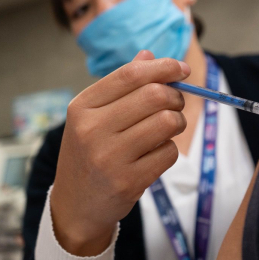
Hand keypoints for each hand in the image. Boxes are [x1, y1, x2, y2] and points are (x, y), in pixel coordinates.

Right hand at [50, 50, 188, 255]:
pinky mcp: (128, 181)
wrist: (76, 205)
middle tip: (175, 105)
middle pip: (155, 95)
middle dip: (175, 97)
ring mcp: (109, 157)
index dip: (163, 67)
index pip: (131, 74)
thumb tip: (149, 54)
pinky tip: (155, 154)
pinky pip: (169, 152)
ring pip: (167, 122)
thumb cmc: (90, 152)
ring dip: (176, 123)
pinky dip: (169, 150)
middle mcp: (92, 129)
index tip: (183, 69)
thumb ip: (121, 85)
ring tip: (167, 129)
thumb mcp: (93, 116)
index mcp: (82, 106)